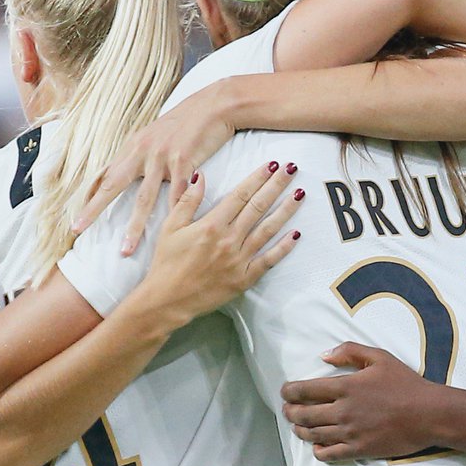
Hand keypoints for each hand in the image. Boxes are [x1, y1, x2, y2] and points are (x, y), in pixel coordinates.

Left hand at [73, 85, 238, 254]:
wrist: (216, 104)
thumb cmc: (188, 123)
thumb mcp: (157, 136)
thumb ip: (142, 155)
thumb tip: (130, 172)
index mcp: (133, 146)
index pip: (105, 174)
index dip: (89, 196)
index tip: (76, 216)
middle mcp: (141, 150)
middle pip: (112, 184)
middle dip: (93, 209)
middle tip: (77, 229)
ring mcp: (161, 155)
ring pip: (143, 198)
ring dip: (134, 227)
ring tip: (126, 249)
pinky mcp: (183, 158)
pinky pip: (176, 193)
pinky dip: (173, 213)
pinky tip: (170, 232)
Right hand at [138, 162, 304, 323]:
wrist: (167, 300)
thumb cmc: (166, 262)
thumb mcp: (170, 227)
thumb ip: (188, 201)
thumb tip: (201, 176)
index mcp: (211, 225)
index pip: (240, 195)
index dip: (258, 178)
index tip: (272, 165)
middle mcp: (229, 240)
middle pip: (258, 207)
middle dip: (276, 186)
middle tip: (292, 170)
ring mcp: (239, 260)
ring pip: (268, 230)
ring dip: (286, 210)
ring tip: (299, 194)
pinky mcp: (244, 279)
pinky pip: (268, 260)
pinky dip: (283, 248)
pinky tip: (295, 234)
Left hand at [280, 344, 435, 460]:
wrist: (428, 414)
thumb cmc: (406, 384)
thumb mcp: (380, 357)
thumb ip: (349, 351)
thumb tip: (323, 356)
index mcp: (346, 387)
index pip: (305, 390)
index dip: (289, 392)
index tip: (285, 392)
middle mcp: (343, 411)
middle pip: (303, 414)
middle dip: (290, 412)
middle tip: (287, 410)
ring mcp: (350, 432)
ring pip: (312, 435)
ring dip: (300, 430)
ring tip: (298, 426)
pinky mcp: (359, 449)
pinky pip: (328, 454)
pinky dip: (317, 450)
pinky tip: (317, 445)